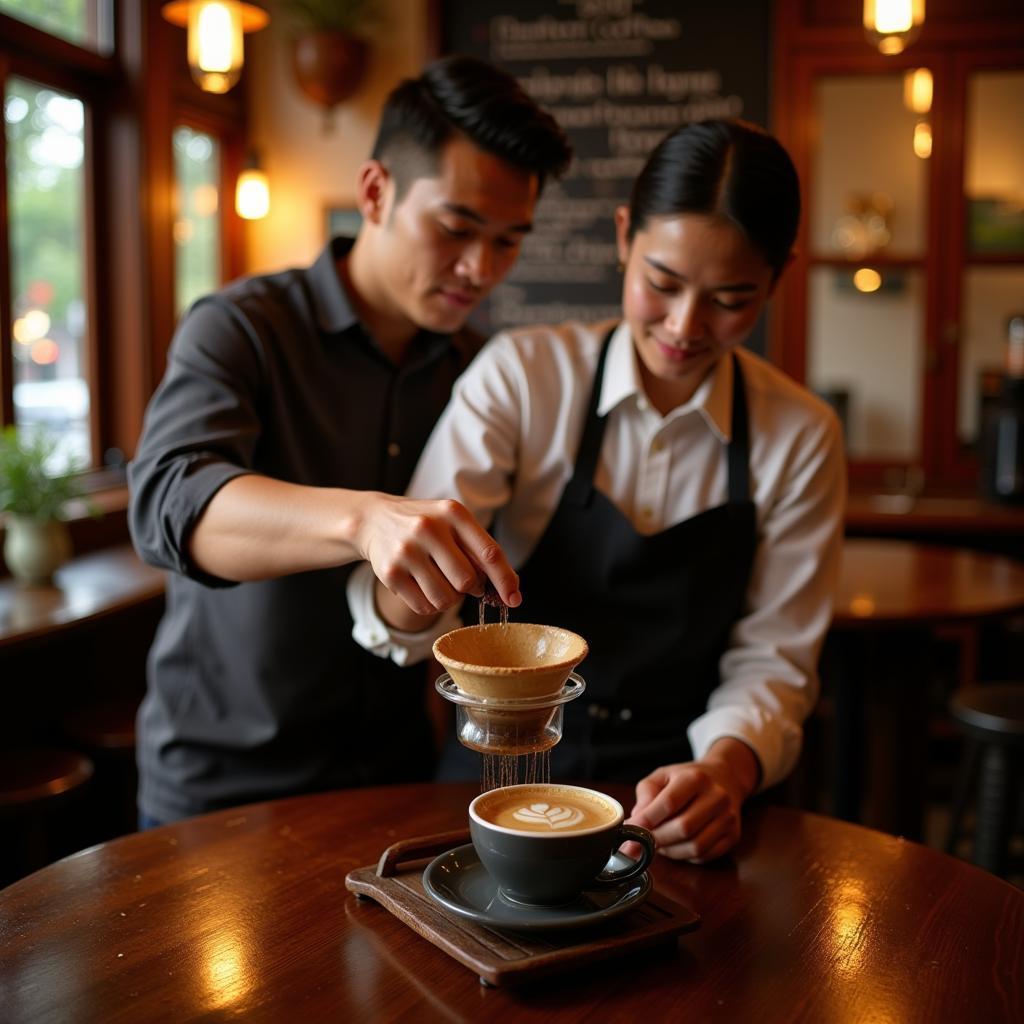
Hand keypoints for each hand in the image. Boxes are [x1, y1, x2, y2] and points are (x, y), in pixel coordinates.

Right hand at [351, 492, 520, 617]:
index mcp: (453, 513)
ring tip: (439, 581)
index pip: (489, 553)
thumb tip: (508, 588)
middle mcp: (429, 529)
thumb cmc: (426, 525)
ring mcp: (407, 551)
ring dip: (449, 598)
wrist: (375, 520)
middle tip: (460, 579)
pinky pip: (423, 606)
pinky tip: (422, 586)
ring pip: (445, 599)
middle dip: (469, 587)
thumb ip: (479, 550)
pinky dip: (429, 604)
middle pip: (467, 581)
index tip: (514, 599)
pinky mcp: (390, 573)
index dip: (505, 580)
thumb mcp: (453, 523)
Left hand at [626, 741, 757, 862]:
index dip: (648, 819)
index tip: (631, 828)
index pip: (669, 803)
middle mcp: (717, 797)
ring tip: (658, 843)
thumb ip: (646, 795)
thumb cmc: (686, 779)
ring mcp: (728, 818)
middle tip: (641, 842)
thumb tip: (636, 823)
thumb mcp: (662, 776)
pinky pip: (705, 856)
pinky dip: (686, 856)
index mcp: (695, 778)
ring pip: (696, 846)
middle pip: (684, 828)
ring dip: (671, 851)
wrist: (724, 779)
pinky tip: (676, 846)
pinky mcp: (733, 836)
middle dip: (658, 839)